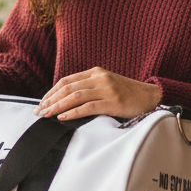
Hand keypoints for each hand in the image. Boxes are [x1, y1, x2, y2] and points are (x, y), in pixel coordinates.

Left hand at [35, 67, 161, 121]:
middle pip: (67, 87)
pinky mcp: (113, 102)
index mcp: (96, 72)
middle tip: (39, 111)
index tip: (42, 102)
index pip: (67, 80)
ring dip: (57, 106)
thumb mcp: (106, 85)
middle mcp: (99, 78)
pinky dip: (73, 112)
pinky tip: (62, 117)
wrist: (151, 97)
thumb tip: (65, 101)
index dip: (51, 91)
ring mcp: (106, 89)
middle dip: (50, 99)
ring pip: (75, 96)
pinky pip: (88, 107)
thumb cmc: (128, 94)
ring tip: (46, 114)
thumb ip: (89, 88)